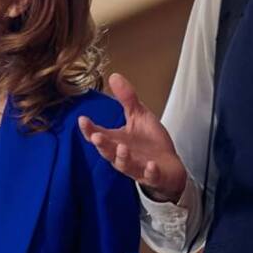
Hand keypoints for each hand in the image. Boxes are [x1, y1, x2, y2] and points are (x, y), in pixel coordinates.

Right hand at [78, 72, 186, 202]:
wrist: (169, 166)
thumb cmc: (150, 142)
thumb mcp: (138, 116)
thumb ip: (126, 99)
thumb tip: (114, 76)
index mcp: (116, 140)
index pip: (97, 135)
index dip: (88, 129)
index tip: (82, 119)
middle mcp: (122, 155)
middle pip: (107, 152)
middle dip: (102, 145)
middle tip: (97, 137)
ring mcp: (136, 167)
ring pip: (125, 165)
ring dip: (122, 157)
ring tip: (122, 148)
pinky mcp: (153, 175)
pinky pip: (150, 175)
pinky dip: (150, 171)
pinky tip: (151, 165)